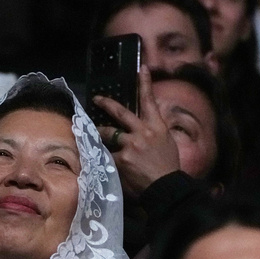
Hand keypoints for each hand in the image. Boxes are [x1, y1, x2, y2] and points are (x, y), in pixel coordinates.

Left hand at [94, 66, 180, 199]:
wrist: (166, 188)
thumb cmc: (168, 168)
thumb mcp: (167, 144)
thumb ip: (153, 132)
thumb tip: (143, 125)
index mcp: (157, 127)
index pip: (150, 101)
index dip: (145, 84)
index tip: (141, 68)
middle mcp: (143, 132)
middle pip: (121, 113)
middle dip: (107, 104)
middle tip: (97, 99)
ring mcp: (130, 145)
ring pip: (108, 133)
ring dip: (99, 133)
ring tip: (91, 133)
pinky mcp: (121, 159)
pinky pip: (106, 154)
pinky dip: (101, 157)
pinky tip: (95, 159)